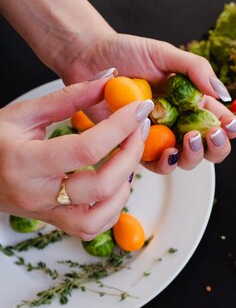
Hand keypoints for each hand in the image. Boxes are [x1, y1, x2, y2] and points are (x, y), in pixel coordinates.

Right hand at [0, 71, 151, 239]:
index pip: (85, 149)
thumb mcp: (24, 113)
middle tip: (139, 131)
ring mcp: (45, 213)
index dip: (119, 127)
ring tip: (127, 159)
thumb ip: (68, 97)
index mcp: (23, 161)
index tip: (139, 109)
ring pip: (99, 216)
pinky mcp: (53, 222)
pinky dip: (112, 208)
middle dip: (130, 156)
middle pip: (100, 186)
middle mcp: (35, 194)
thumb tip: (109, 79)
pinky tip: (116, 184)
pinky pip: (91, 227)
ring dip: (124, 187)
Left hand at [61, 33, 235, 171]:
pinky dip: (165, 162)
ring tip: (190, 139)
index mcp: (193, 103)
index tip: (229, 124)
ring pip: (188, 160)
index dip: (230, 128)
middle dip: (217, 147)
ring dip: (194, 155)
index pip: (221, 121)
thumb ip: (197, 70)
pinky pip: (158, 165)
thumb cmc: (126, 52)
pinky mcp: (138, 149)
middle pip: (211, 148)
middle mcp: (180, 123)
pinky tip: (166, 151)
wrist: (89, 58)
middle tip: (211, 134)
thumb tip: (225, 94)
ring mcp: (161, 138)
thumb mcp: (165, 54)